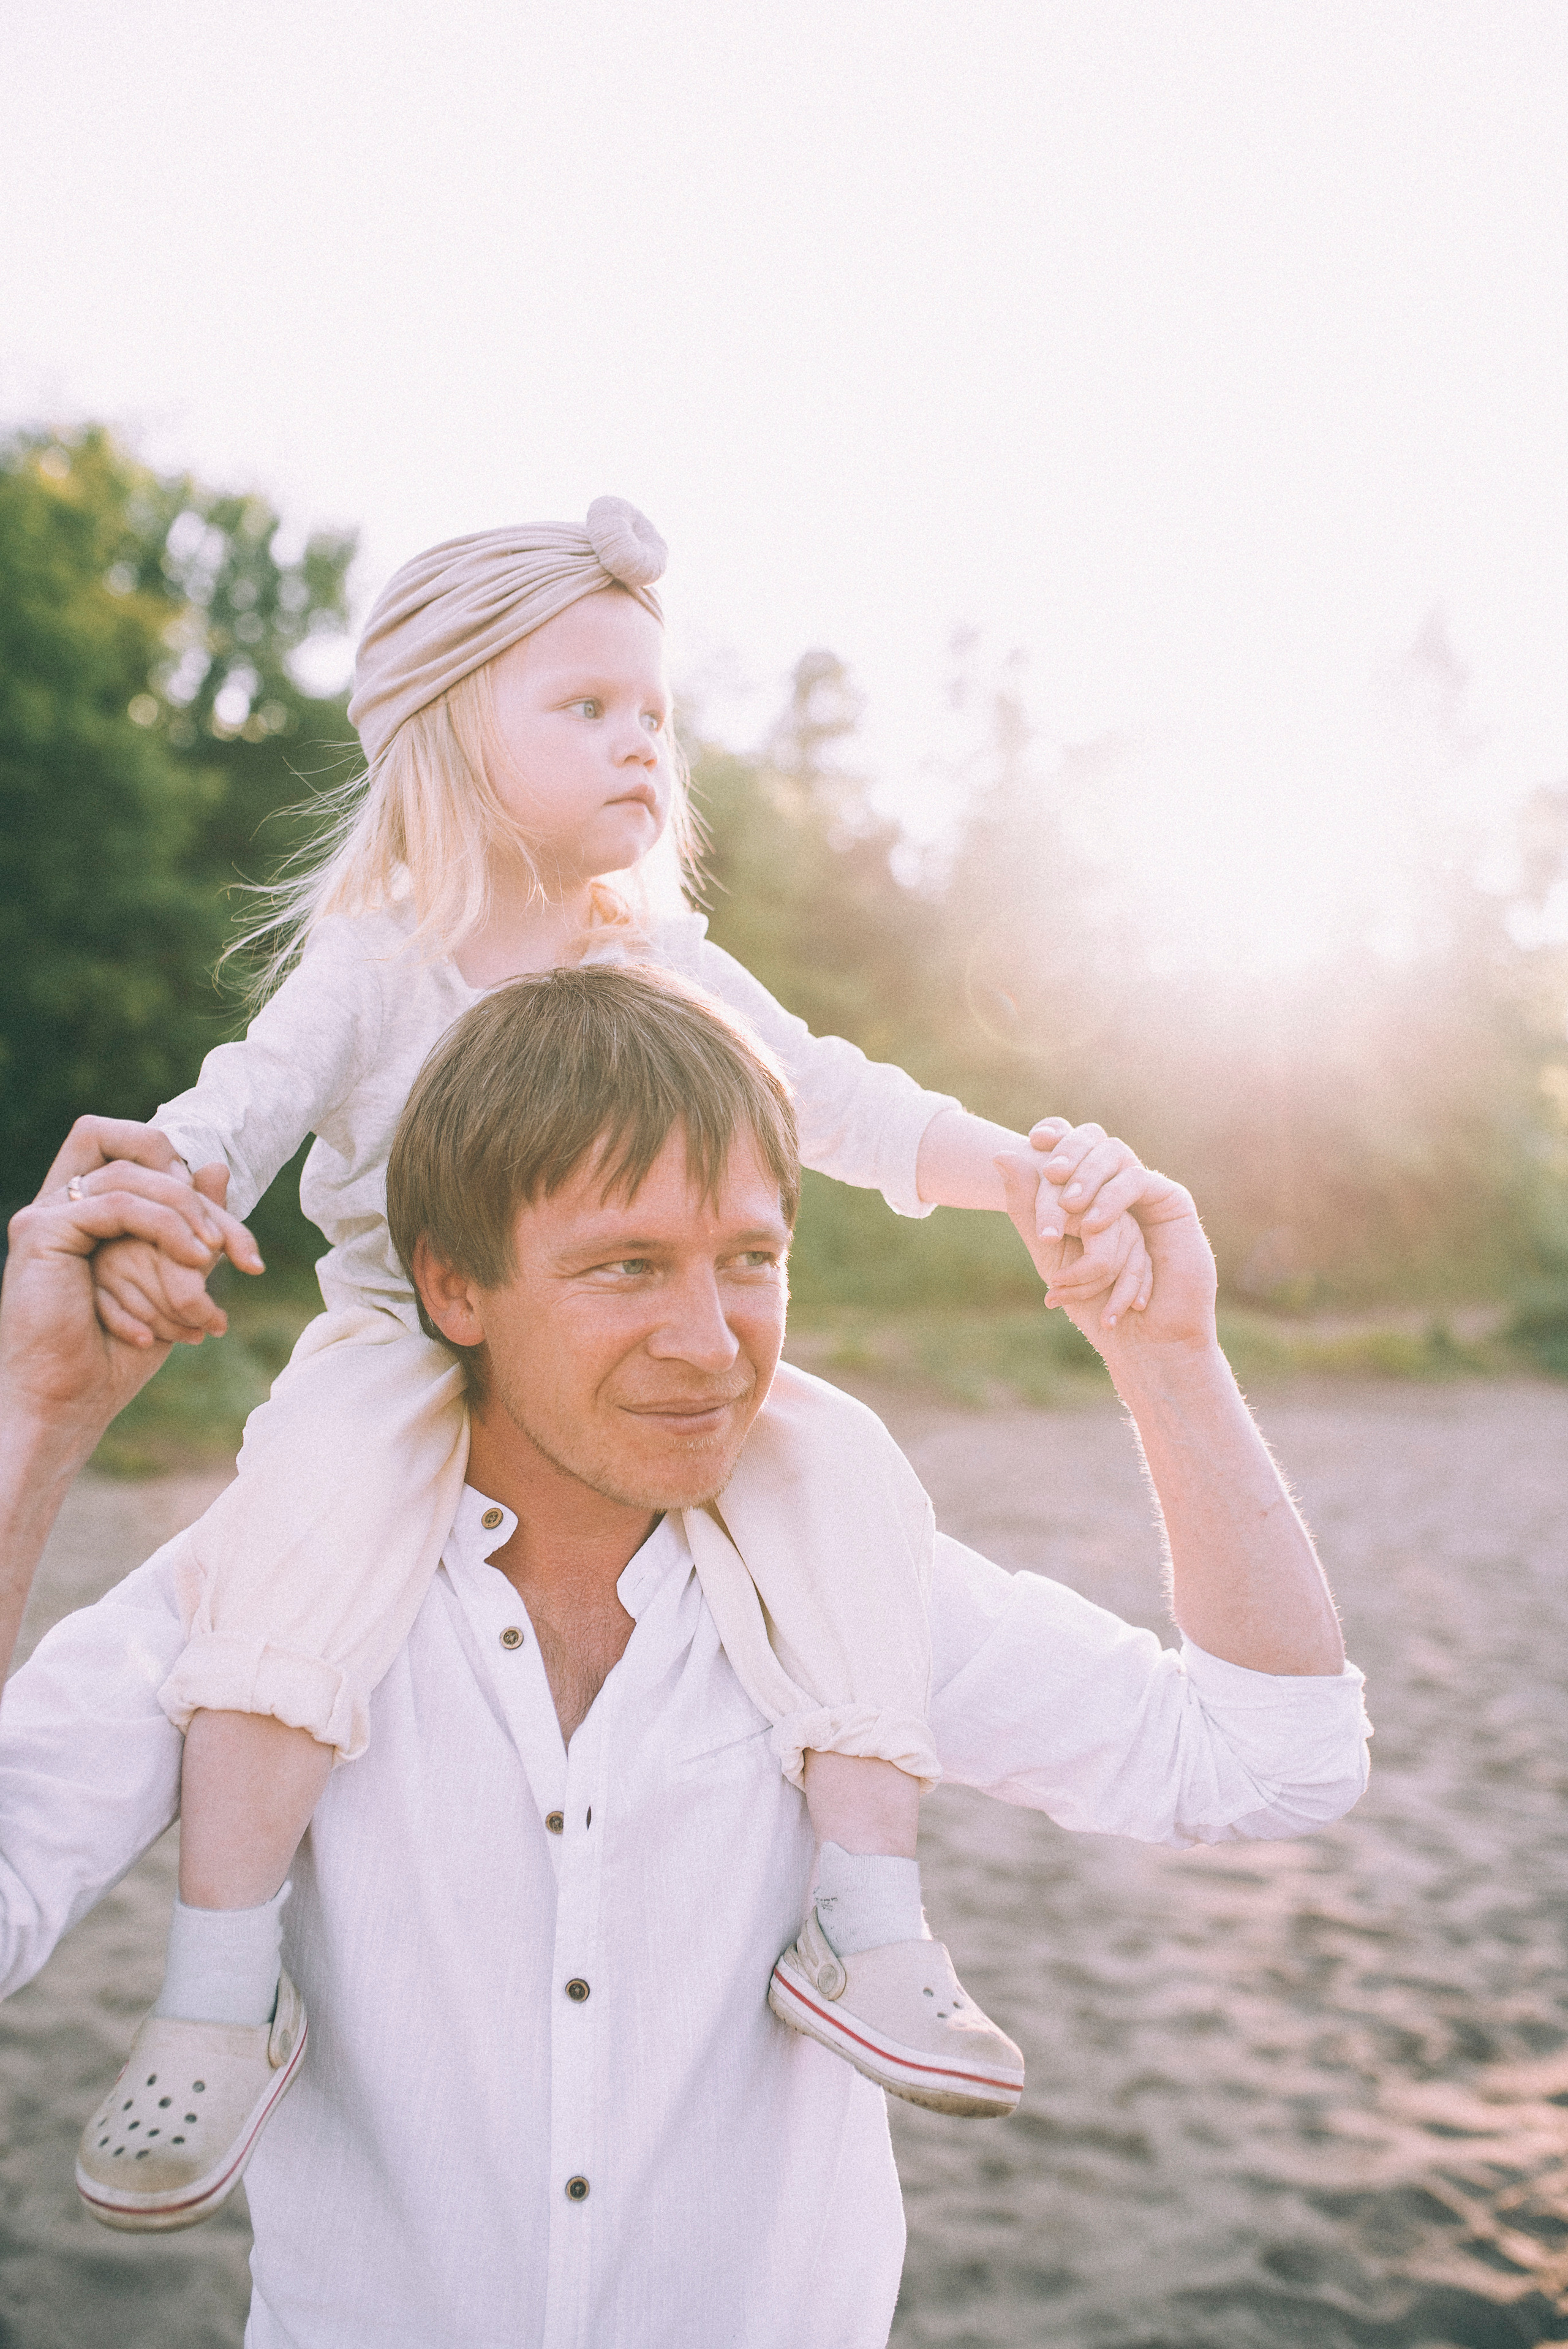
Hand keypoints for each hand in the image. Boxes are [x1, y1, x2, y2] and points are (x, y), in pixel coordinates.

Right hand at [1, 1121, 261, 1466]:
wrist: (67, 1404)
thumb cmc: (115, 1354)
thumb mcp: (173, 1283)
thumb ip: (191, 1227)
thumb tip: (218, 1166)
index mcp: (88, 1211)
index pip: (141, 1154)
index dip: (192, 1181)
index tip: (234, 1242)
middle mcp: (62, 1203)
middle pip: (136, 1150)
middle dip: (196, 1193)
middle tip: (233, 1246)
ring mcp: (46, 1213)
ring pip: (131, 1176)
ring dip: (187, 1213)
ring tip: (214, 1259)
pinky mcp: (41, 1230)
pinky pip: (117, 1204)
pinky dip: (164, 1227)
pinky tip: (192, 1263)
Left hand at [996, 1130, 1218, 1366]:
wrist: (1141, 1339)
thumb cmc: (1093, 1301)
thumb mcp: (1049, 1249)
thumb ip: (1026, 1205)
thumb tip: (999, 1153)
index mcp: (1087, 1190)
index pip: (1070, 1144)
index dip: (1054, 1133)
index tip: (1034, 1141)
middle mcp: (1116, 1183)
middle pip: (1091, 1139)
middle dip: (1068, 1151)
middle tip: (1051, 1174)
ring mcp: (1144, 1190)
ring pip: (1113, 1154)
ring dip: (1087, 1175)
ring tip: (1068, 1207)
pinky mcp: (1171, 1201)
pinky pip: (1137, 1181)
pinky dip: (1112, 1199)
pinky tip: (1092, 1224)